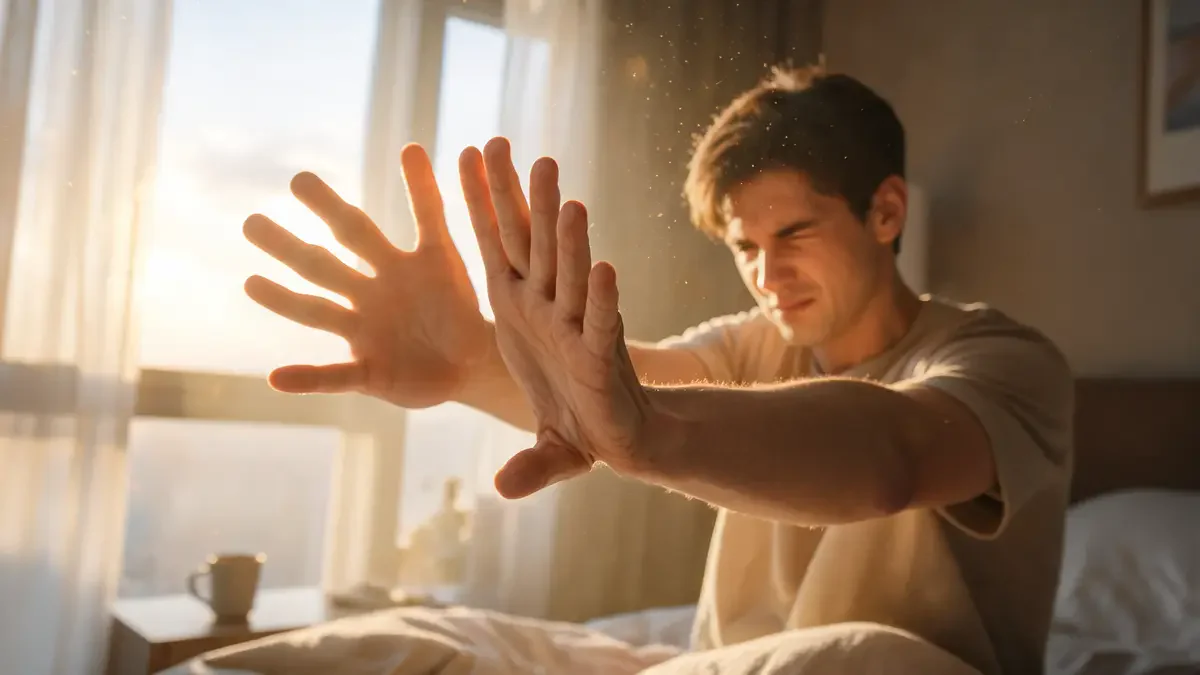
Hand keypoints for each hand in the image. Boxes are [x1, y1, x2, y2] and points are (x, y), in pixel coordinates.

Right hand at [242, 144, 490, 407]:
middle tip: (250, 222)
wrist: (473, 366)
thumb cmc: (459, 308)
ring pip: (318, 314)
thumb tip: (410, 144)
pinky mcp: (368, 372)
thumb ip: (430, 208)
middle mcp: (370, 294)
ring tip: (250, 284)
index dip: (333, 208)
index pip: (358, 230)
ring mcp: (364, 333)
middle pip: (324, 266)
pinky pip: (334, 376)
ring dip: (284, 302)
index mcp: (393, 266)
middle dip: (289, 246)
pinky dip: (307, 379)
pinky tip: (275, 378)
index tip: (298, 181)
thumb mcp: (450, 256)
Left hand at [459, 138, 653, 498]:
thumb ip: (525, 462)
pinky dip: (600, 296)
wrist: (622, 444)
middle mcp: (545, 312)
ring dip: (562, 234)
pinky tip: (603, 265)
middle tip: (506, 146)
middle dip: (518, 199)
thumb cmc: (576, 426)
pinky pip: (599, 321)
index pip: (496, 248)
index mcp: (519, 314)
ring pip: (567, 274)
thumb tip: (506, 489)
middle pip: (529, 246)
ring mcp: (573, 330)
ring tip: (561, 191)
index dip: (482, 204)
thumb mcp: (539, 443)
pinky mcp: (601, 354)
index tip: (469, 156)